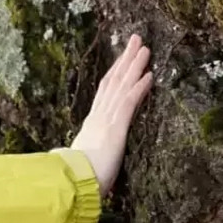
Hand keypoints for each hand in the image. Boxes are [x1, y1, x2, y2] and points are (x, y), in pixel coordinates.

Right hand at [70, 34, 153, 195]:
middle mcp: (99, 116)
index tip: (122, 58)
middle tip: (135, 39)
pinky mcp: (116, 128)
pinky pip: (129, 102)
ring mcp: (107, 120)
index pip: (106, 92)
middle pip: (113, 81)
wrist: (72, 183)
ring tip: (145, 48)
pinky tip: (150, 74)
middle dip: (125, 59)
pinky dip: (139, 87)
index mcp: (93, 123)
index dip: (114, 73)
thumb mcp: (86, 160)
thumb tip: (86, 156)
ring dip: (134, 66)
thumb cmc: (79, 177)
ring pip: (121, 86)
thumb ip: (89, 153)